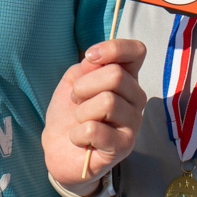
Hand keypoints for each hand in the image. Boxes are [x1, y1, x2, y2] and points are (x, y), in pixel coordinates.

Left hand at [42, 38, 146, 189]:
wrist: (59, 148)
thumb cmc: (69, 112)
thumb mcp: (74, 80)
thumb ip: (89, 66)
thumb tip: (97, 60)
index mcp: (127, 78)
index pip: (137, 52)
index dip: (114, 48)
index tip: (90, 57)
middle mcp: (136, 99)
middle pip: (116, 76)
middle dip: (84, 86)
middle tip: (77, 100)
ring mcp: (133, 123)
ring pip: (107, 102)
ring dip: (81, 111)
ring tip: (80, 121)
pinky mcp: (124, 146)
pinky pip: (95, 129)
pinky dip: (77, 133)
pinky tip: (79, 138)